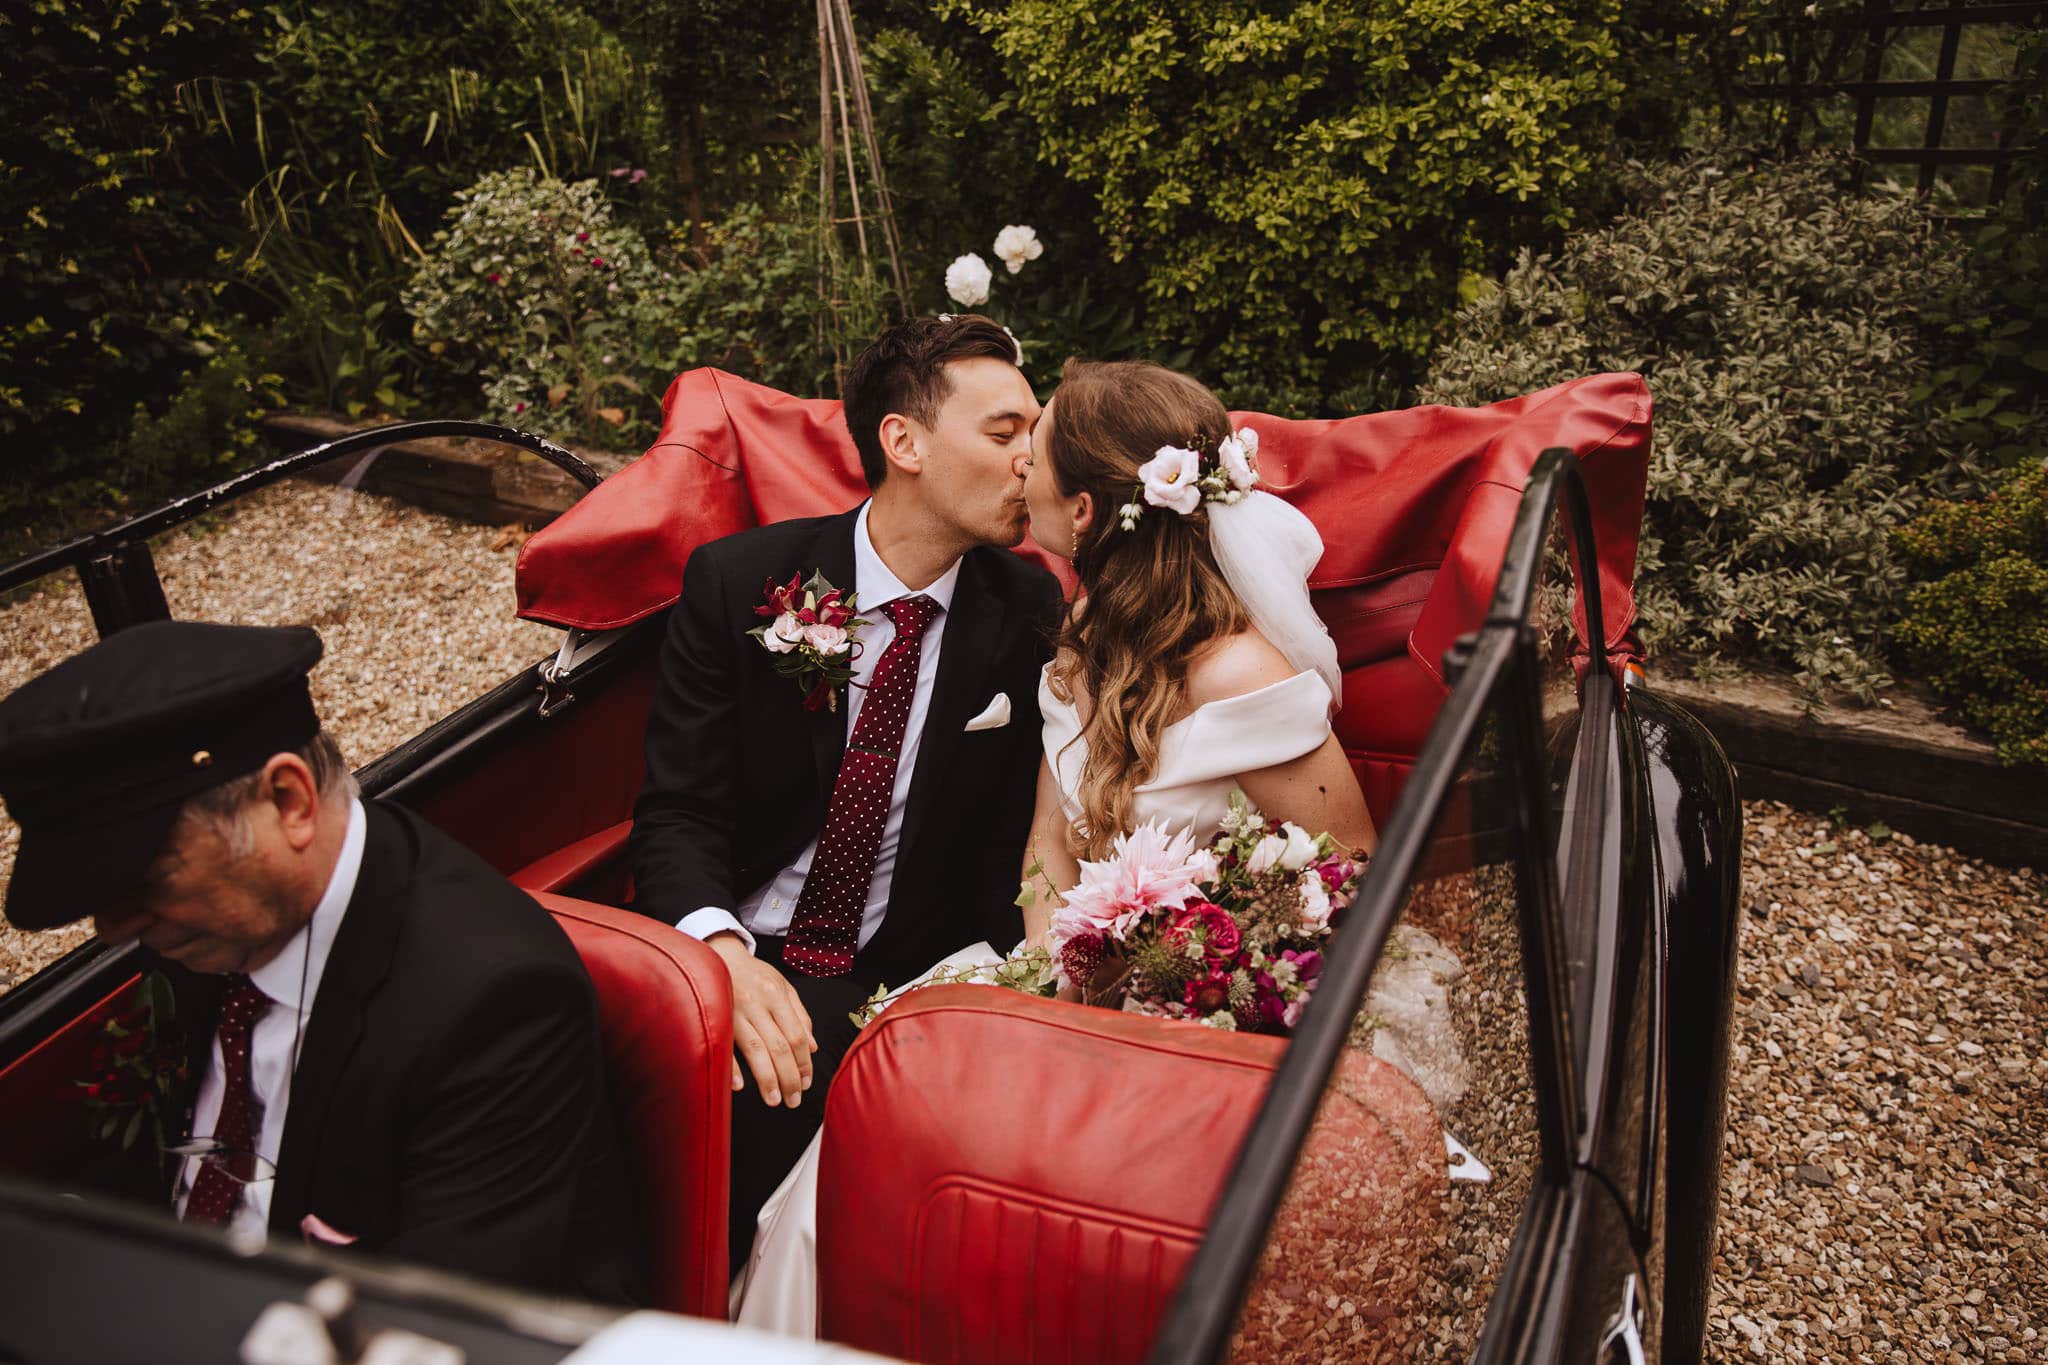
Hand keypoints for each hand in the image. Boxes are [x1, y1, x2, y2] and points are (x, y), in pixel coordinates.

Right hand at [707, 932, 816, 1107]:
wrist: (719, 955)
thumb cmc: (754, 975)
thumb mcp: (783, 987)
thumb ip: (800, 1015)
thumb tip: (812, 1047)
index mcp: (776, 996)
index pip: (796, 1035)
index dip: (803, 1062)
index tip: (806, 1083)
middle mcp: (757, 1004)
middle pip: (778, 1046)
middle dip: (788, 1077)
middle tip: (793, 1100)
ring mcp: (735, 1012)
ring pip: (755, 1050)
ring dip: (767, 1079)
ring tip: (774, 1100)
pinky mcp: (715, 1018)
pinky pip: (724, 1045)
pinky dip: (732, 1066)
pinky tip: (740, 1085)